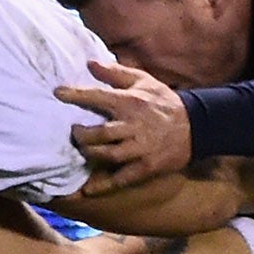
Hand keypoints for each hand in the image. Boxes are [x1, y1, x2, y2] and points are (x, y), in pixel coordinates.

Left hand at [56, 59, 194, 193]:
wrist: (196, 125)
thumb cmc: (164, 101)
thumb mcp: (143, 81)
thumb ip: (115, 73)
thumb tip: (90, 62)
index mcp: (130, 102)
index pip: (98, 97)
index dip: (75, 95)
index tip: (57, 93)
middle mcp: (133, 126)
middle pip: (100, 133)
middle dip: (81, 134)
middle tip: (73, 132)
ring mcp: (140, 148)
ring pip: (108, 155)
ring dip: (90, 154)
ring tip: (82, 150)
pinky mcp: (146, 166)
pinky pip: (122, 179)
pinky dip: (103, 186)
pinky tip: (87, 190)